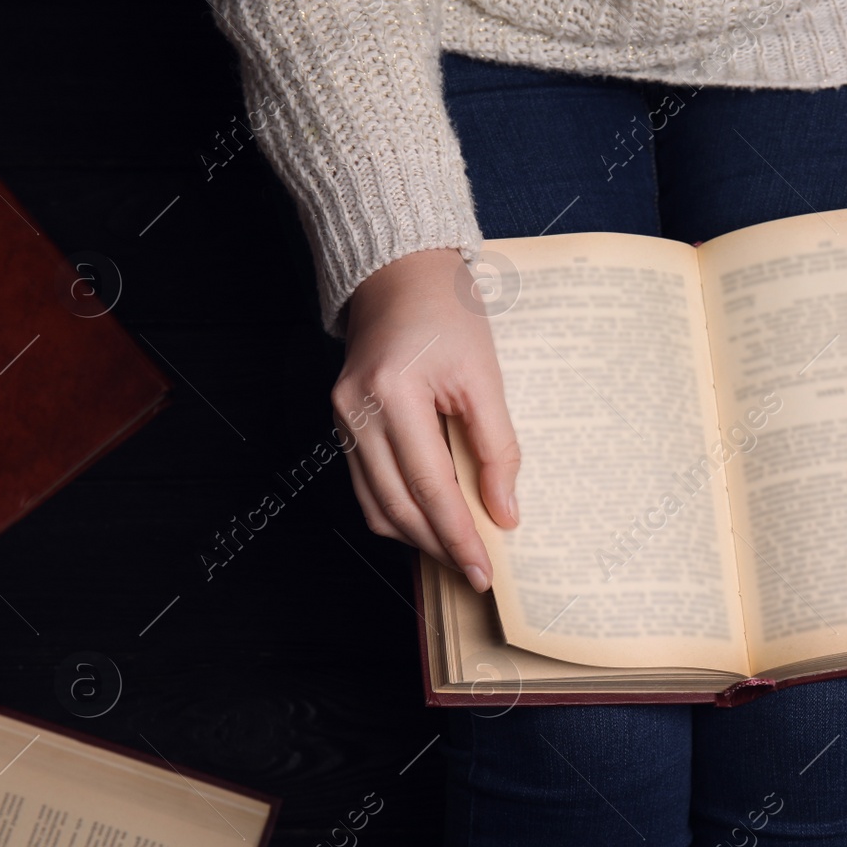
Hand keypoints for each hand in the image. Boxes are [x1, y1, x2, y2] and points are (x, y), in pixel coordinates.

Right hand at [332, 248, 520, 591]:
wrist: (401, 274)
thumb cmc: (448, 315)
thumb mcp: (486, 376)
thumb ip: (497, 447)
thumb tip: (505, 512)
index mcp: (392, 395)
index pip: (429, 486)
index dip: (458, 534)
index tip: (483, 570)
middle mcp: (355, 412)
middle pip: (396, 506)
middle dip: (438, 546)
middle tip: (475, 573)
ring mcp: (341, 419)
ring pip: (375, 505)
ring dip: (416, 536)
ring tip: (458, 550)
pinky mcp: (342, 422)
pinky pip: (367, 485)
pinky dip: (399, 510)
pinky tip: (432, 519)